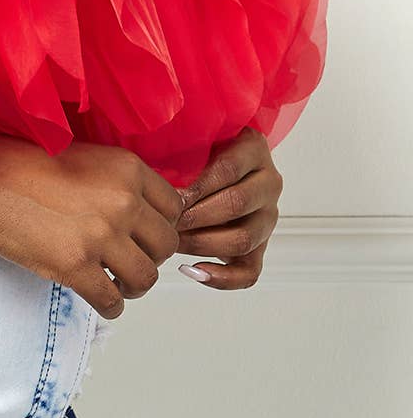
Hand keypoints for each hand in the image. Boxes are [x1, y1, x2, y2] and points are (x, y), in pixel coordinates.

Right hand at [0, 128, 186, 320]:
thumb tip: (141, 213)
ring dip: (134, 287)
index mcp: (127, 168)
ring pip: (145, 278)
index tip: (145, 235)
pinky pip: (111, 300)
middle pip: (166, 245)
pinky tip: (102, 301)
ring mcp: (100, 236)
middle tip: (130, 261)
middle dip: (150, 257)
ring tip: (117, 284)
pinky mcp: (74, 267)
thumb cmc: (20, 162)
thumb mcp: (83, 155)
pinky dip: (111, 307)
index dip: (160, 225)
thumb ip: (117, 180)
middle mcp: (122, 201)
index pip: (174, 207)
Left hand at [173, 127, 282, 290]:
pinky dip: (221, 278)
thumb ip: (181, 147)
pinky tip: (193, 270)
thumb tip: (149, 172)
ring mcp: (267, 217)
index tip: (168, 197)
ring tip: (171, 242)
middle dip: (195, 217)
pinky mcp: (261, 247)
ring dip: (202, 243)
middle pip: (236, 204)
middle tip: (164, 222)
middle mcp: (268, 183)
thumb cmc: (196, 152)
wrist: (216, 164)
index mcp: (254, 150)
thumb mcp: (194, 139)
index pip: (228, 169)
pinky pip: (249, 272)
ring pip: (243, 239)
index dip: (196, 187)